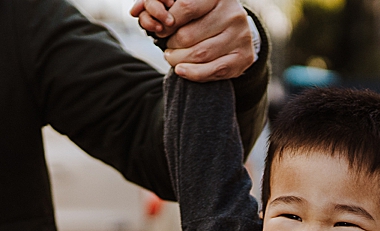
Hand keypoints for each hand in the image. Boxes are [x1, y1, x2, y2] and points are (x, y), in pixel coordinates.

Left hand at [131, 0, 256, 80]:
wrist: (234, 33)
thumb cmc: (203, 17)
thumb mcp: (188, 5)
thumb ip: (163, 5)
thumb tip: (135, 10)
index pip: (184, 7)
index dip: (166, 22)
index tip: (160, 29)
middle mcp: (233, 13)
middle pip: (189, 35)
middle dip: (171, 44)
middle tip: (167, 47)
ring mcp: (240, 36)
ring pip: (200, 54)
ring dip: (179, 60)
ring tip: (172, 58)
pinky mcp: (244, 57)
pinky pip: (213, 70)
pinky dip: (193, 73)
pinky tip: (181, 70)